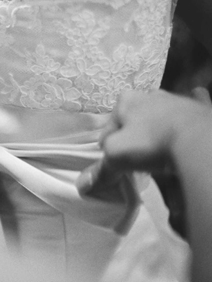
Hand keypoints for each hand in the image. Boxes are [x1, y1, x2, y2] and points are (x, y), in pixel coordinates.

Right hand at [77, 89, 211, 193]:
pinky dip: (189, 114)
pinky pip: (193, 108)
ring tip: (162, 152)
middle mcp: (149, 95)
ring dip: (158, 128)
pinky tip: (190, 124)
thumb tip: (81, 186)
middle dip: (134, 135)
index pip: (109, 128)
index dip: (109, 147)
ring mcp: (177, 99)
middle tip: (139, 159)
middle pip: (135, 120)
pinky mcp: (200, 108)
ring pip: (161, 116)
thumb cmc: (150, 143)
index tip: (117, 163)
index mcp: (125, 101)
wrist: (199, 140)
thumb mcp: (117, 157)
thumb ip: (100, 170)